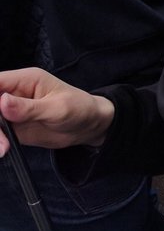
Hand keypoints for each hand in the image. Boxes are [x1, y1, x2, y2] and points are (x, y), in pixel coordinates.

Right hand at [0, 68, 114, 154]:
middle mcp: (13, 94)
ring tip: (4, 149)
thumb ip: (28, 107)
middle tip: (1, 139)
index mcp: (25, 80)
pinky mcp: (10, 127)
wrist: (87, 127)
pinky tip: (3, 151)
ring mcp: (10, 111)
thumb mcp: (57, 108)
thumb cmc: (79, 109)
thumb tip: (1, 102)